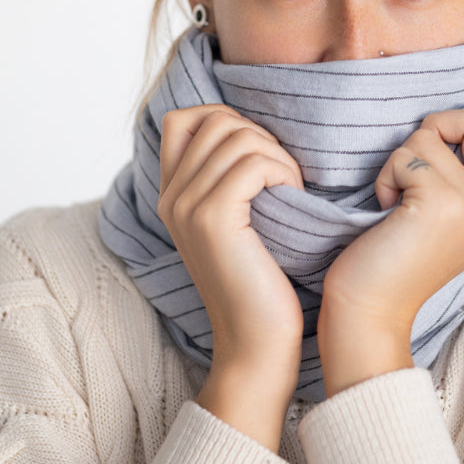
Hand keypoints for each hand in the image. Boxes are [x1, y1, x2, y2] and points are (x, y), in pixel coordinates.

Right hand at [158, 104, 304, 448]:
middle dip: (260, 135)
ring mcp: (187, 206)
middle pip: (215, 119)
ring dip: (277, 155)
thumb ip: (231, 180)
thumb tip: (254, 132)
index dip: (226, 119)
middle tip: (282, 175)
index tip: (260, 153)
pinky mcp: (213, 218)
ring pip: (237, 136)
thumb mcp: (240, 225)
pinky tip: (292, 198)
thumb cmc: (263, 284)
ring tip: (290, 189)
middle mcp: (171, 197)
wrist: (258, 345)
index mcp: (172, 195)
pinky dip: (283, 171)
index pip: (183, 118)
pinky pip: (253, 162)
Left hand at [318, 105, 463, 394]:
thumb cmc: (398, 257)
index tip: (463, 129)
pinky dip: (387, 174)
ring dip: (403, 156)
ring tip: (398, 197)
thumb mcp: (451, 214)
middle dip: (445, 121)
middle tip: (420, 154)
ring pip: (435, 132)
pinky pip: (408, 154)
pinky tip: (387, 207)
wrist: (371, 309)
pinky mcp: (440, 201)